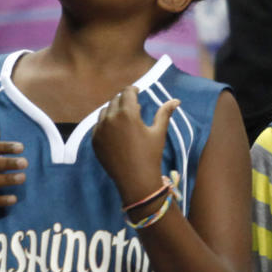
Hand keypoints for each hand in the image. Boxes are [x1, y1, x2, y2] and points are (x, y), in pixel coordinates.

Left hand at [91, 86, 179, 204]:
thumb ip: (165, 113)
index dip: (133, 90)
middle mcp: (111, 118)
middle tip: (133, 105)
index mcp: (127, 113)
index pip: (127, 92)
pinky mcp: (95, 140)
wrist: (136, 181)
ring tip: (124, 117)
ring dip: (114, 110)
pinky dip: (106, 123)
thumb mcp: (159, 132)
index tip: (137, 91)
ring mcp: (100, 130)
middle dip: (124, 100)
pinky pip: (98, 125)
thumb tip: (176, 100)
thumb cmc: (150, 155)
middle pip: (115, 100)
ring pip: (105, 111)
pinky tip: (115, 129)